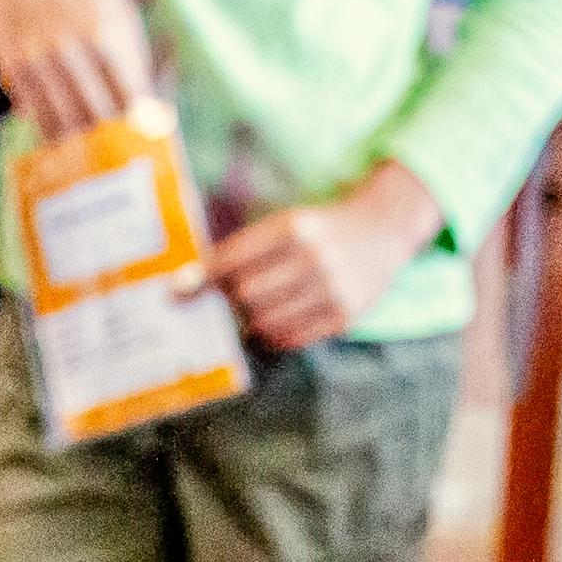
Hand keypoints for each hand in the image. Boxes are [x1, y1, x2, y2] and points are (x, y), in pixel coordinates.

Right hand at [0, 0, 154, 140]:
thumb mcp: (118, 14)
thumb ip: (133, 63)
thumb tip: (148, 120)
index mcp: (106, 33)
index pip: (129, 101)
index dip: (138, 129)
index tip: (143, 145)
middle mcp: (69, 47)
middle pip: (96, 119)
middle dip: (109, 142)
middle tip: (116, 157)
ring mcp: (36, 57)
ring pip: (60, 125)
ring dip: (76, 142)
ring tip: (88, 151)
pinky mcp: (10, 64)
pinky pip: (32, 112)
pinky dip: (46, 123)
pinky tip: (57, 127)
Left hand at [208, 162, 440, 350]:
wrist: (383, 229)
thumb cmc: (322, 228)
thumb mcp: (289, 222)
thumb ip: (247, 249)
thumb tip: (195, 282)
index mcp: (293, 228)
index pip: (232, 260)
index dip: (201, 279)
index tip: (178, 292)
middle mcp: (313, 258)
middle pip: (245, 295)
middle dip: (230, 300)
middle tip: (231, 298)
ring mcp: (331, 290)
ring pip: (265, 322)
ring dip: (250, 321)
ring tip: (253, 311)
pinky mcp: (343, 316)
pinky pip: (291, 339)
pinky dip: (272, 336)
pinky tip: (272, 325)